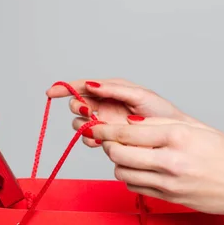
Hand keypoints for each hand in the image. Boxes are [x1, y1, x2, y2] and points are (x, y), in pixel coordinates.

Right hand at [46, 78, 194, 146]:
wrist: (172, 138)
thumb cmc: (161, 113)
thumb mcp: (139, 95)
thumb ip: (114, 89)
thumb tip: (90, 84)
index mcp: (110, 91)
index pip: (81, 87)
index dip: (64, 89)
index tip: (51, 92)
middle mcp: (104, 106)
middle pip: (77, 106)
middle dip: (78, 108)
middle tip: (89, 112)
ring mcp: (105, 123)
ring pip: (81, 123)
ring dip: (83, 125)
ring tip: (97, 127)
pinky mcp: (107, 139)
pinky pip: (89, 139)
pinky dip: (89, 139)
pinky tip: (98, 140)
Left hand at [91, 115, 223, 217]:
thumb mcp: (198, 129)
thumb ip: (162, 125)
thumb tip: (130, 123)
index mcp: (178, 137)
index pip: (127, 132)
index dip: (105, 129)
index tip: (96, 125)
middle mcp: (170, 161)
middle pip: (119, 153)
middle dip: (108, 145)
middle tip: (110, 140)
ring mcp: (168, 183)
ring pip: (123, 172)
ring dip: (119, 162)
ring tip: (128, 154)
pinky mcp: (168, 198)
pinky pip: (135, 187)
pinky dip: (131, 177)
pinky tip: (140, 169)